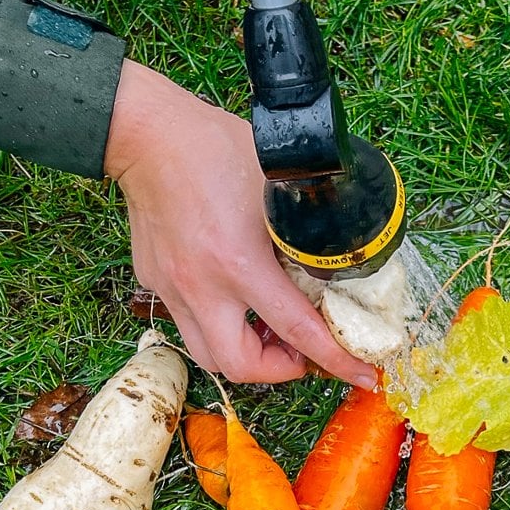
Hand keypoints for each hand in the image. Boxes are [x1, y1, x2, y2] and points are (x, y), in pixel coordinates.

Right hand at [105, 60, 375, 386]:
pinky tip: (236, 299)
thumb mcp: (281, 183)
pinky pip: (188, 322)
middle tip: (303, 349)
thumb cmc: (214, 148)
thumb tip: (342, 258)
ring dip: (247, 354)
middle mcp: (202, 286)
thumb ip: (311, 225)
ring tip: (270, 328)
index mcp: (239, 263)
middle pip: (241, 366)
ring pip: (209, 354)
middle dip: (279, 369)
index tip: (362, 375)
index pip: (298, 331)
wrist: (147, 134)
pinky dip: (219, 325)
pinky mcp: (155, 281)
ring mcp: (172, 288)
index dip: (336, 360)